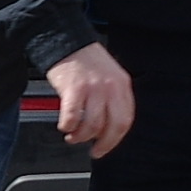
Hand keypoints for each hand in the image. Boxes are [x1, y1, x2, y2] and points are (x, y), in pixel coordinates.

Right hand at [47, 43, 136, 157]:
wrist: (66, 40)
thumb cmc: (86, 59)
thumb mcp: (110, 76)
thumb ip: (112, 98)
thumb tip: (107, 127)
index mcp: (122, 85)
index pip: (125, 120)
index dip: (115, 139)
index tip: (106, 147)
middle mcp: (110, 87)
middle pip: (113, 126)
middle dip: (104, 144)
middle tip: (95, 151)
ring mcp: (93, 88)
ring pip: (92, 125)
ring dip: (81, 137)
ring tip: (73, 136)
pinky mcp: (74, 89)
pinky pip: (71, 118)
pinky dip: (67, 126)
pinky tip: (65, 126)